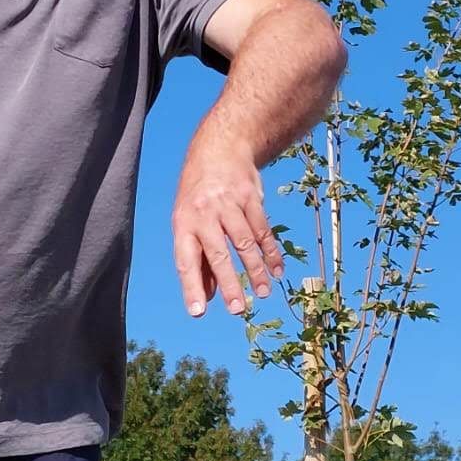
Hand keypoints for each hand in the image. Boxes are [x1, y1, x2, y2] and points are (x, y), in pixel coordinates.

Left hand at [171, 127, 282, 316]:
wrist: (220, 148)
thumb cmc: (199, 194)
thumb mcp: (188, 221)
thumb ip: (198, 259)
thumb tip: (206, 297)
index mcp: (183, 223)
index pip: (186, 260)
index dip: (192, 286)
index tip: (198, 312)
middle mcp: (204, 214)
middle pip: (218, 254)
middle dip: (229, 284)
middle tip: (237, 310)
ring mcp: (228, 205)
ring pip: (245, 243)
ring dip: (255, 271)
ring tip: (262, 294)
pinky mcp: (251, 198)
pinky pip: (263, 230)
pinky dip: (271, 252)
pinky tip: (276, 271)